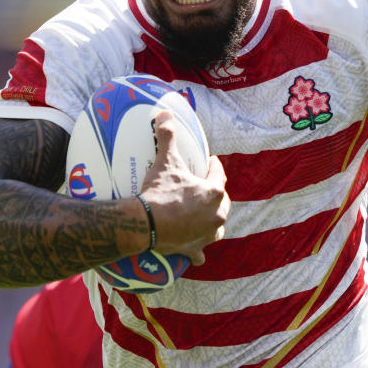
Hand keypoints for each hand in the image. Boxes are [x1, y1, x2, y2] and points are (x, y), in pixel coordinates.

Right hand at [141, 111, 229, 264]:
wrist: (145, 224)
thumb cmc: (159, 192)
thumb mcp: (165, 162)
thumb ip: (167, 137)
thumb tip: (165, 114)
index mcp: (214, 192)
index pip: (219, 175)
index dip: (213, 167)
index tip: (209, 162)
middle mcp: (216, 214)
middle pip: (222, 202)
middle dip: (216, 195)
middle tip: (205, 188)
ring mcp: (207, 234)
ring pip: (217, 227)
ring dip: (213, 222)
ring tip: (205, 217)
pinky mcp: (195, 249)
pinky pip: (201, 252)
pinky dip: (199, 251)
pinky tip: (198, 253)